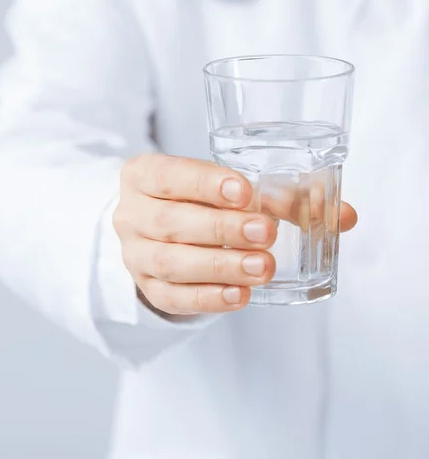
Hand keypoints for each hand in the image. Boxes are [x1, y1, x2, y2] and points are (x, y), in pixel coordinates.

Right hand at [113, 154, 356, 315]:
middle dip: (220, 228)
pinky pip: (174, 298)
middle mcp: (130, 214)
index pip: (168, 176)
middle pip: (170, 223)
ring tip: (262, 267)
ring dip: (219, 266)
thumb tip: (344, 215)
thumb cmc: (196, 199)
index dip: (204, 184)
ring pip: (171, 263)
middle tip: (265, 232)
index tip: (245, 191)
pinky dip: (209, 298)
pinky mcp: (148, 288)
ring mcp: (135, 255)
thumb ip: (280, 196)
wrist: (155, 228)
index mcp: (143, 175)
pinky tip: (241, 295)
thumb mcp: (223, 187)